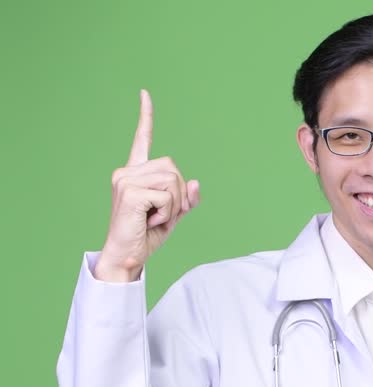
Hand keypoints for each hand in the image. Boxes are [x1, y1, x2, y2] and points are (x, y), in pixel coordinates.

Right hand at [97, 90, 200, 281]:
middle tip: (162, 213)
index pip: (142, 140)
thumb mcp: (173, 215)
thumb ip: (186, 198)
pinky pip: (167, 197)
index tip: (145, 93)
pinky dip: (168, 213)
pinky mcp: (129, 192)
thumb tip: (195, 182)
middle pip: (173, 167)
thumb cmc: (147, 235)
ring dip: (174, 205)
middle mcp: (127, 171)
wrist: (127, 255)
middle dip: (179, 193)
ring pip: (173, 181)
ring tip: (155, 217)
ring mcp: (125, 179)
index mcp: (136, 173)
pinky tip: (151, 221)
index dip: (146, 117)